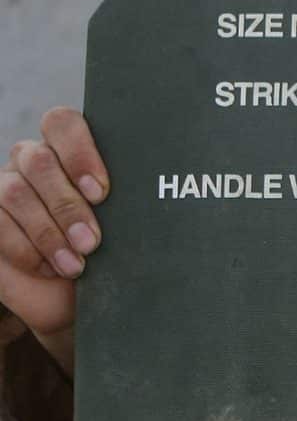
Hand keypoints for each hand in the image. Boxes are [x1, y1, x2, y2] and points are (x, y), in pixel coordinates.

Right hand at [0, 107, 108, 374]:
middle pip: (38, 160)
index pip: (62, 124)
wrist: (79, 297)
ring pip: (14, 192)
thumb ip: (131, 203)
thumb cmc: (112, 254)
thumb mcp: (127, 227)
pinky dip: (25, 249)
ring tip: (76, 263)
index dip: (78, 152)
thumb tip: (157, 196)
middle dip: (67, 204)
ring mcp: (7, 188)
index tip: (101, 192)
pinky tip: (50, 267)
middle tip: (92, 241)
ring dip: (48, 232)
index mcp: (70, 150)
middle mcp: (34, 161)